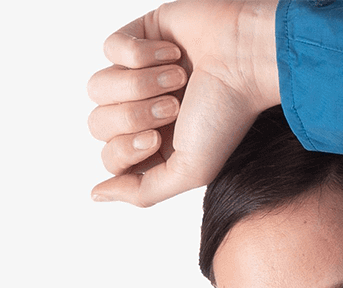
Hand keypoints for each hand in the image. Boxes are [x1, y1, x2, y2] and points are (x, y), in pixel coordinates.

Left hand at [87, 1, 280, 206]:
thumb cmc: (225, 116)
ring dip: (139, 84)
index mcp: (154, 148)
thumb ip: (143, 191)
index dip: (127, 148)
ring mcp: (136, 75)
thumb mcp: (189, 171)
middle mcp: (142, 113)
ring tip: (177, 78)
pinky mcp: (137, 37)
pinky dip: (142, 53)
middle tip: (174, 106)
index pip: (110, 157)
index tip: (160, 136)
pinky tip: (173, 53)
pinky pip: (110, 47)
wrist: (244, 60)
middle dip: (134, 116)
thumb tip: (98, 195)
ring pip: (98, 87)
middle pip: (98, 124)